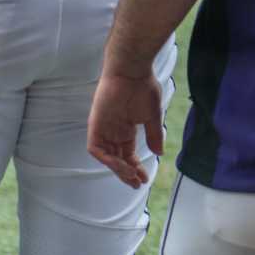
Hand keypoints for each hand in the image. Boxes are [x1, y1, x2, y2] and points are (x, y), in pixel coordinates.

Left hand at [87, 71, 165, 186]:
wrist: (131, 70)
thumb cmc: (143, 87)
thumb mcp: (152, 116)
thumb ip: (154, 135)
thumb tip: (159, 154)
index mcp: (126, 129)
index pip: (128, 154)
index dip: (135, 168)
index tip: (145, 178)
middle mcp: (114, 132)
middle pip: (118, 159)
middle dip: (126, 173)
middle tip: (136, 184)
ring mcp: (103, 129)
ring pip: (107, 157)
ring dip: (118, 169)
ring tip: (130, 178)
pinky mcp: (95, 125)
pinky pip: (96, 149)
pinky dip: (107, 159)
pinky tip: (120, 165)